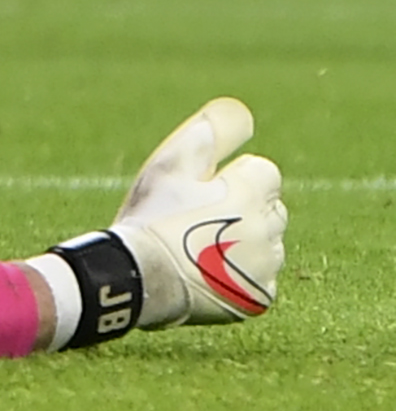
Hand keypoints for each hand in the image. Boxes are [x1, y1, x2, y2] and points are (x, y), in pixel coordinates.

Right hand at [109, 98, 282, 325]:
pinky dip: (240, 274)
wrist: (140, 278)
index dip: (230, 178)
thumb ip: (213, 132)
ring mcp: (267, 267)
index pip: (265, 173)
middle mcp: (270, 229)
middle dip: (243, 208)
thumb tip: (244, 113)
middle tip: (196, 219)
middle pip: (270, 207)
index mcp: (253, 192)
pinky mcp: (261, 297)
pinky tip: (208, 272)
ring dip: (244, 241)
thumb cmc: (153, 215)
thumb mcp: (172, 163)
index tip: (201, 192)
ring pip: (268, 244)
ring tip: (199, 247)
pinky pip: (260, 277)